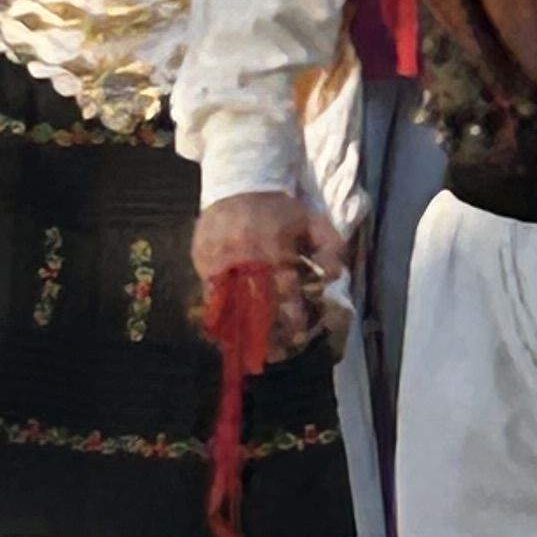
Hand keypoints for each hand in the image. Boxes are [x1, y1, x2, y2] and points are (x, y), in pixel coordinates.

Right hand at [191, 191, 344, 359]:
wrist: (241, 182)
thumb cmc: (280, 208)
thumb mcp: (313, 222)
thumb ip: (330, 248)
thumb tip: (333, 277)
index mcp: (276, 250)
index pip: (286, 291)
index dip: (292, 317)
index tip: (298, 337)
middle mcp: (247, 257)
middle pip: (257, 303)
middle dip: (266, 331)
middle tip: (274, 354)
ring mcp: (221, 258)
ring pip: (230, 302)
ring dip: (239, 328)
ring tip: (247, 352)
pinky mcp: (202, 258)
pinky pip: (207, 292)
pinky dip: (215, 312)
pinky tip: (221, 332)